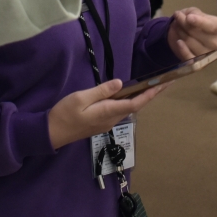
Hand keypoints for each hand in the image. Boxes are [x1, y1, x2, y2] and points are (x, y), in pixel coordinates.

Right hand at [47, 79, 162, 149]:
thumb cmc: (65, 114)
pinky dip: (130, 100)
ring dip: (142, 97)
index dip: (150, 93)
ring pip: (129, 108)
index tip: (163, 84)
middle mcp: (111, 119)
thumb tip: (120, 83)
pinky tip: (131, 94)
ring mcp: (107, 122)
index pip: (135, 103)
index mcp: (108, 112)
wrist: (52, 133)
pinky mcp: (101, 122)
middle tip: (164, 82)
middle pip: (136, 106)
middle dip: (151, 94)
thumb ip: (101, 91)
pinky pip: (120, 110)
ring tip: (152, 86)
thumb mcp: (81, 98)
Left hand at [166, 7, 216, 60]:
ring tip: (176, 27)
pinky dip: (183, 50)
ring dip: (180, 32)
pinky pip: (189, 58)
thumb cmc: (194, 21)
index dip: (200, 22)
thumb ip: (193, 13)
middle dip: (184, 23)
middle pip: (197, 33)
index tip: (189, 18)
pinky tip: (179, 42)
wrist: (187, 34)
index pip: (211, 26)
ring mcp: (207, 54)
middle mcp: (216, 42)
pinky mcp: (198, 62)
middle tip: (177, 16)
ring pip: (190, 42)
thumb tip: (188, 18)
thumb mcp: (195, 12)